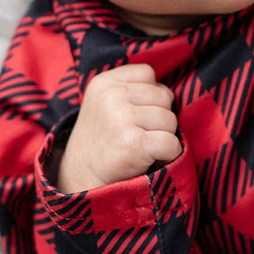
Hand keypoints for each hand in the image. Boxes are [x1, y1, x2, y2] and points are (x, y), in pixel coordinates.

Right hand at [56, 64, 181, 192]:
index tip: (131, 116)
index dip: (148, 97)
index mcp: (104, 82)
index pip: (148, 74)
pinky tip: (150, 159)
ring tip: (140, 148)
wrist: (81, 180)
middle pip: (164, 96)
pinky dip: (169, 155)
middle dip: (158, 118)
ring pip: (170, 120)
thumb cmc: (104, 141)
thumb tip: (171, 93)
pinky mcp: (134, 143)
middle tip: (136, 135)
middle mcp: (111, 96)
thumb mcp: (106, 103)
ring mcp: (122, 119)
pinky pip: (172, 143)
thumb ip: (135, 89)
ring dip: (163, 137)